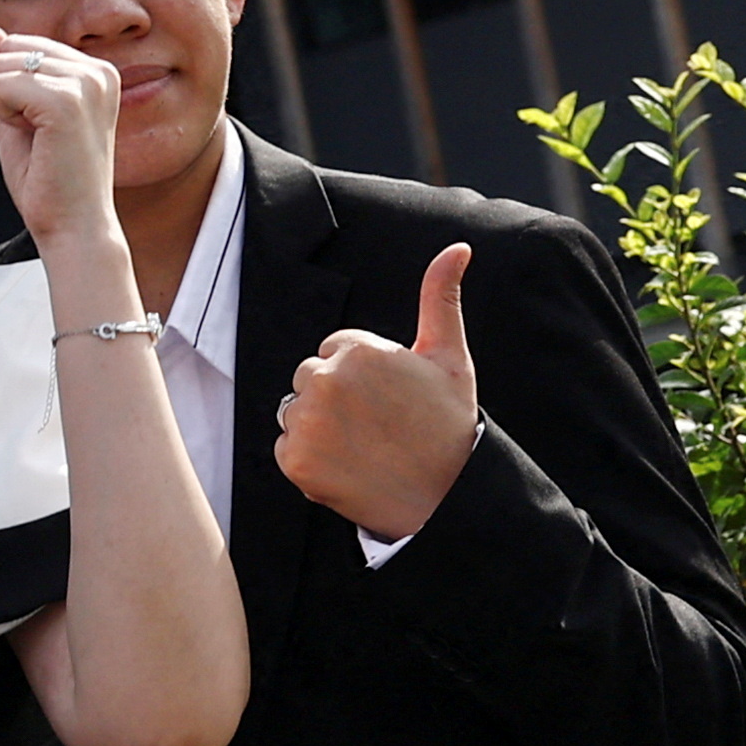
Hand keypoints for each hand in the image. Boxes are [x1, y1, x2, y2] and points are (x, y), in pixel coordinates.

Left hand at [0, 23, 126, 255]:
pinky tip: (39, 144)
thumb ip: (4, 71)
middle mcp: (99, 70)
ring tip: (42, 141)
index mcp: (96, 71)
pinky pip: (1, 85)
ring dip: (7, 108)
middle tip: (40, 137)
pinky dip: (6, 116)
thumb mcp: (16, 113)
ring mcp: (87, 83)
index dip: (12, 90)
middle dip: (7, 95)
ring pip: (2, 66)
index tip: (42, 128)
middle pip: (9, 50)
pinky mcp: (68, 100)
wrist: (73, 225)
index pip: (20, 45)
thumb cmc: (49, 179)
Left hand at [276, 240, 481, 542]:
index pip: (334, 349)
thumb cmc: (451, 426)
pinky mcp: (294, 460)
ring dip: (320, 428)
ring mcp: (306, 420)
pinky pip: (287, 449)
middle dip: (336, 398)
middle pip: (309, 378)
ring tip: (366, 447)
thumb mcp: (449, 358)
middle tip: (380, 426)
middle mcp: (326, 379)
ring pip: (295, 412)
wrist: (449, 498)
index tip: (392, 399)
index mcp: (357, 349)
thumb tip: (458, 247)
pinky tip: (348, 469)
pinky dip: (310, 461)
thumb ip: (440, 298)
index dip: (364, 376)